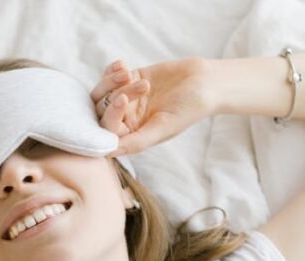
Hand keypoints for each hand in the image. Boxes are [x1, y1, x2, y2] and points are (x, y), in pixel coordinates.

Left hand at [90, 57, 214, 155]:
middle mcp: (126, 119)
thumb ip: (135, 142)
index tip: (123, 99)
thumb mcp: (163, 128)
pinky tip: (123, 65)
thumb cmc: (188, 109)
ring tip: (131, 74)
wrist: (204, 82)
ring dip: (112, 81)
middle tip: (140, 85)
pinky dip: (111, 70)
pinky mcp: (129, 79)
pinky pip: (109, 76)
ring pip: (102, 92)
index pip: (108, 131)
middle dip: (114, 95)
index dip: (110, 115)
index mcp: (132, 135)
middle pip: (100, 110)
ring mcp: (126, 98)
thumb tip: (107, 153)